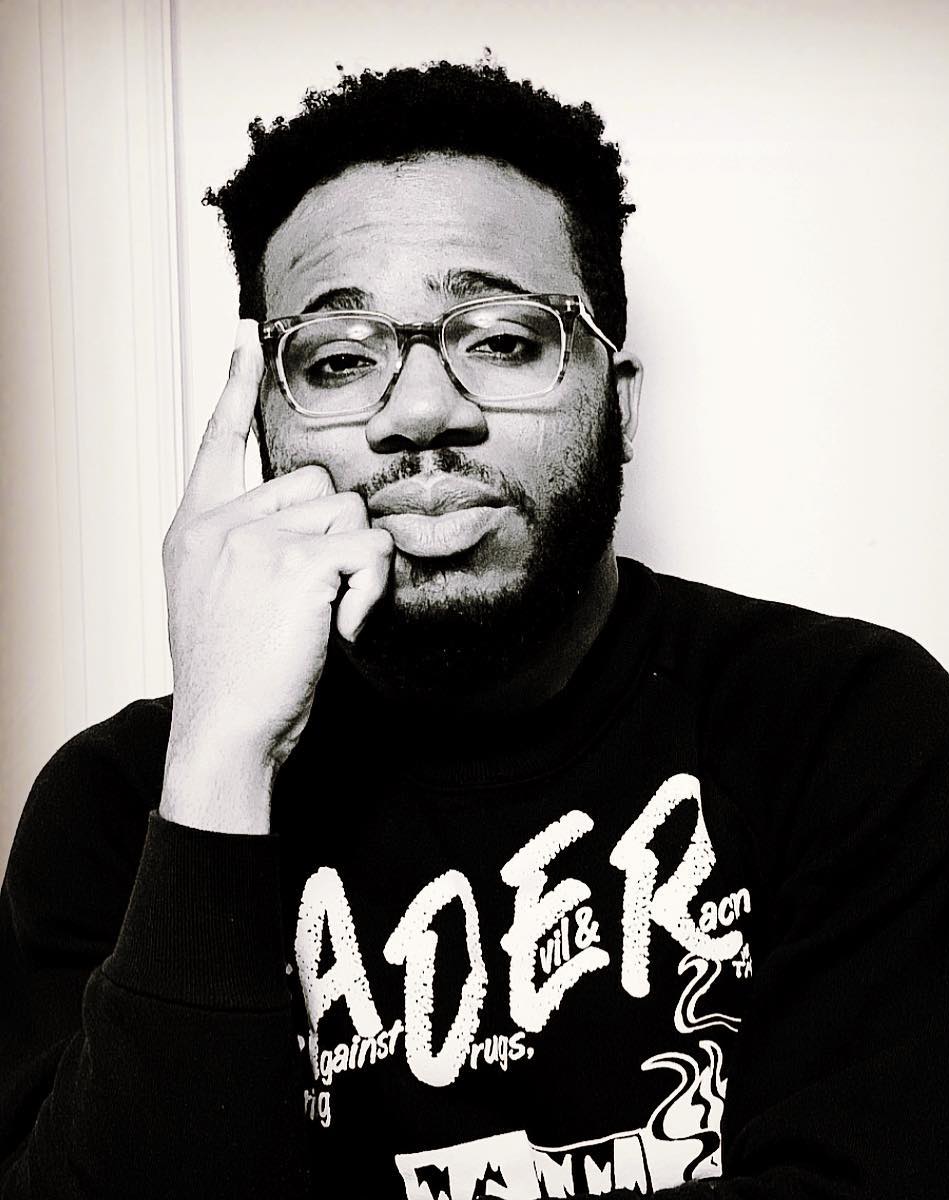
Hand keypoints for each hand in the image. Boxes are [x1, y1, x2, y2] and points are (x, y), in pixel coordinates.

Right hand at [159, 320, 392, 831]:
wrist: (223, 732)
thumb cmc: (231, 678)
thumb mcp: (217, 601)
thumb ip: (246, 550)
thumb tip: (312, 521)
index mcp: (194, 529)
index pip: (217, 441)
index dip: (234, 386)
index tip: (247, 335)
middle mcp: (219, 523)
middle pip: (315, 485)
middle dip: (335, 536)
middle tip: (321, 596)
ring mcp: (254, 538)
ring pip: (349, 514)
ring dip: (358, 565)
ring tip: (329, 616)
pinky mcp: (295, 563)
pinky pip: (369, 549)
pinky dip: (373, 590)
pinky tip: (344, 629)